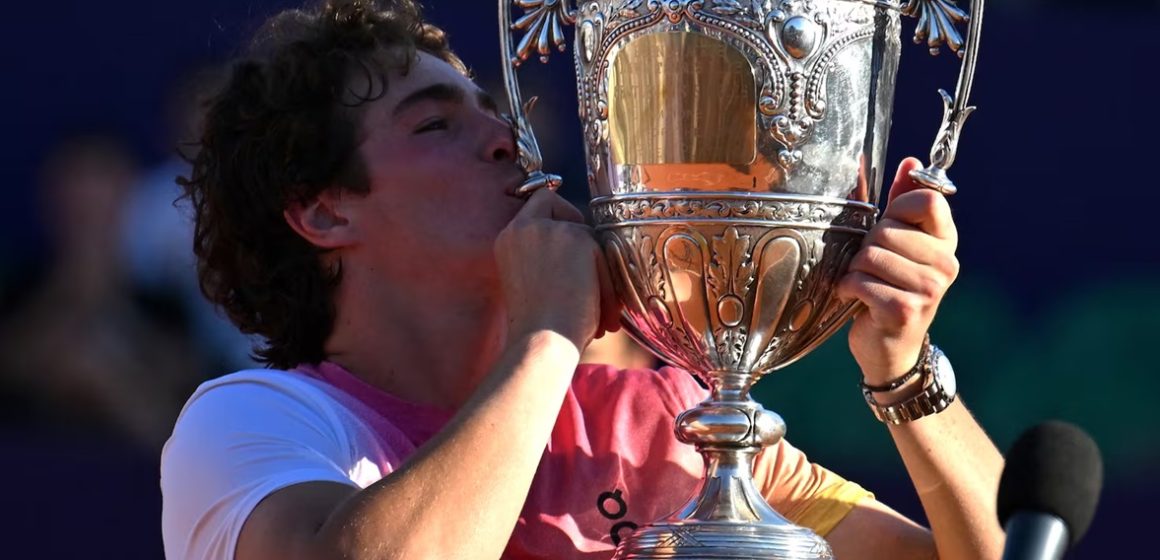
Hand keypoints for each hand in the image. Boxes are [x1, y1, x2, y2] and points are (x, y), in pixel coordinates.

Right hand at [494, 188, 621, 349]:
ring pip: (590, 237)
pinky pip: (605, 254)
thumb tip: (587, 247)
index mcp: (508, 239)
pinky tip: (600, 314)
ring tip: (596, 313)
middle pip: (568, 211)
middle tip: (590, 282)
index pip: (540, 202)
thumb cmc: (538, 329)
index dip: (560, 214)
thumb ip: (550, 256)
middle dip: (585, 244)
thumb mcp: (534, 282)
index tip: (573, 236)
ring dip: (599, 274)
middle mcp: (523, 227)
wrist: (540, 343)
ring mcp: (550, 229)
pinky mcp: (577, 238)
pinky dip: (608, 285)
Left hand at [837, 158, 959, 385]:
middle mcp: (946, 264)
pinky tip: (856, 300)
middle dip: (866, 247)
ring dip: (855, 270)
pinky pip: (860, 282)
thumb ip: (902, 202)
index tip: (888, 228)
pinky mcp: (906, 310)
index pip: (926, 199)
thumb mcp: (898, 243)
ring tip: (864, 283)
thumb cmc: (890, 287)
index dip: (896, 209)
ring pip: (870, 256)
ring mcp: (929, 289)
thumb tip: (912, 161)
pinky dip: (848, 289)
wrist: (891, 346)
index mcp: (946, 242)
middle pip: (887, 229)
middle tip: (871, 267)